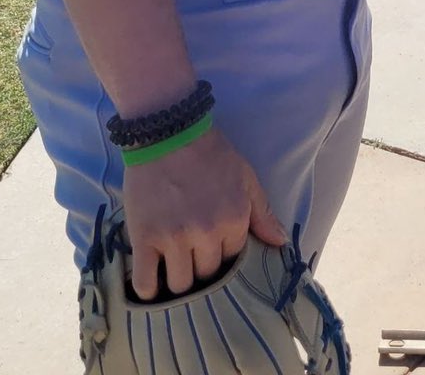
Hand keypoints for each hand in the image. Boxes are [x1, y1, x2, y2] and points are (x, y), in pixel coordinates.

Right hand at [120, 124, 285, 299]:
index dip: (223, 255)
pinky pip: (146, 281)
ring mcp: (174, 238)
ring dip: (178, 279)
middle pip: (207, 276)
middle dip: (201, 268)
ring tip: (173, 267)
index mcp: (233, 220)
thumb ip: (262, 214)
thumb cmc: (210, 154)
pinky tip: (152, 285)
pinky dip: (148, 290)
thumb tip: (280, 243)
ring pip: (180, 284)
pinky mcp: (144, 238)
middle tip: (191, 255)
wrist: (168, 133)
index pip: (233, 260)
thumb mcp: (245, 178)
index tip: (213, 247)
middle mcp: (206, 234)